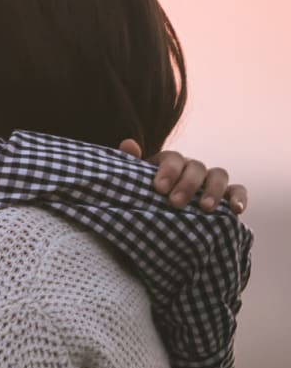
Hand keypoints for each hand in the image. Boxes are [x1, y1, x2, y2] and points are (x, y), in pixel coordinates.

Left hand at [118, 140, 247, 213]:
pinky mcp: (226, 196)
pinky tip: (236, 210)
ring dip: (213, 190)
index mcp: (169, 164)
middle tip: (175, 203)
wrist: (158, 224)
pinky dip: (239, 197)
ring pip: (219, 175)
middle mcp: (191, 168)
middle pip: (196, 166)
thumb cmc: (144, 201)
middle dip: (187, 184)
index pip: (173, 158)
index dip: (168, 171)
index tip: (159, 188)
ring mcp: (210, 181)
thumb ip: (130, 167)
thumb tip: (128, 144)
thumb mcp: (134, 186)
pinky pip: (237, 190)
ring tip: (204, 208)